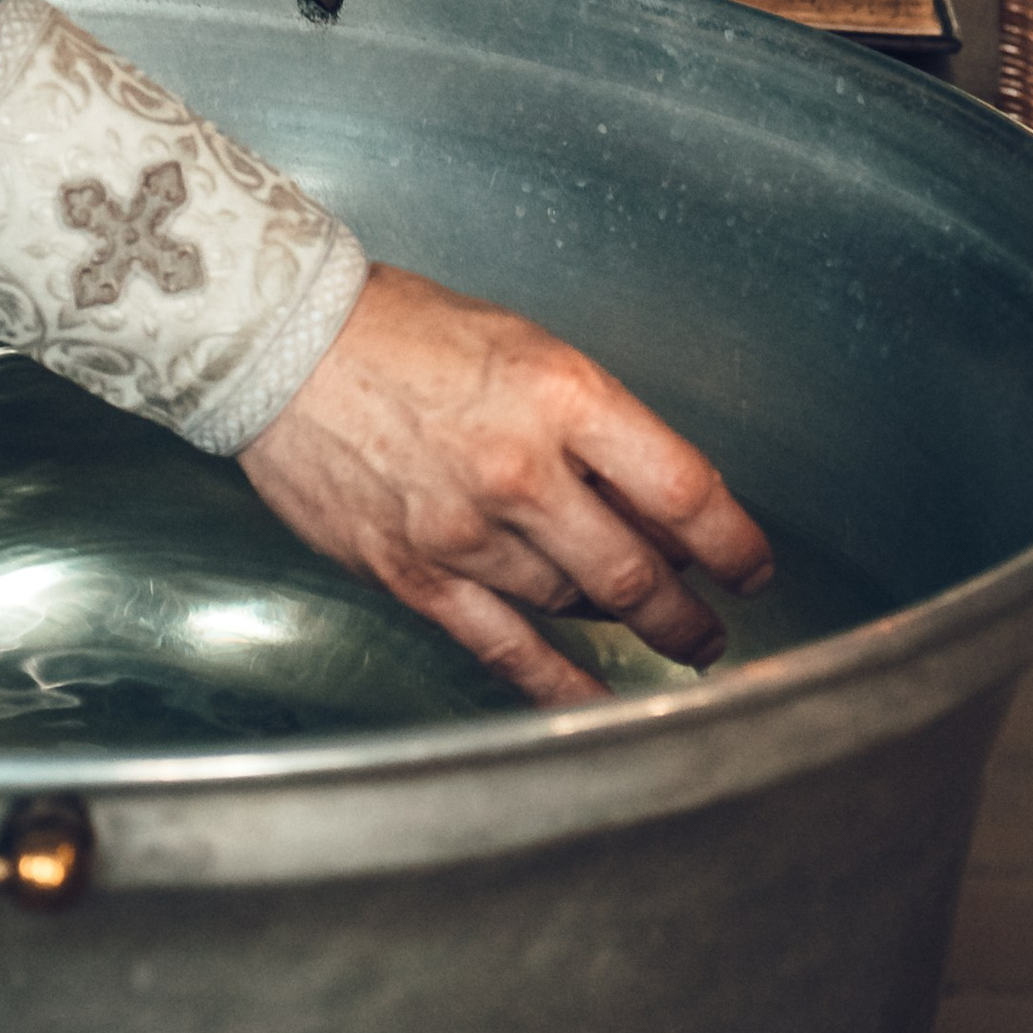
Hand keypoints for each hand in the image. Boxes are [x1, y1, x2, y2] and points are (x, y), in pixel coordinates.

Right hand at [242, 266, 773, 710]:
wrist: (280, 344)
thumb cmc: (403, 333)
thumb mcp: (528, 348)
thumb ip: (594, 427)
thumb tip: (654, 505)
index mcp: (562, 396)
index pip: (682, 490)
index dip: (734, 543)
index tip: (752, 567)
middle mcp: (520, 469)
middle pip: (637, 570)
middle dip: (688, 613)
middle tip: (711, 630)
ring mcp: (464, 530)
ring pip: (573, 603)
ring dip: (619, 622)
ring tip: (644, 627)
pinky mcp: (413, 573)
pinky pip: (503, 647)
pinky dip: (558, 681)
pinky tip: (595, 699)